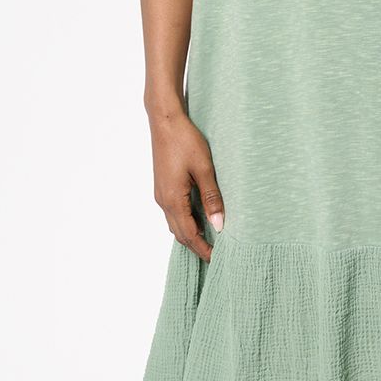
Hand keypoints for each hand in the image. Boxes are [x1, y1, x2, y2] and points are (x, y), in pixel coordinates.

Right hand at [149, 108, 224, 260]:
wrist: (165, 121)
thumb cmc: (185, 141)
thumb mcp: (204, 169)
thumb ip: (212, 198)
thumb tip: (219, 225)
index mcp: (173, 199)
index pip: (189, 234)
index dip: (203, 249)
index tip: (217, 259)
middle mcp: (163, 200)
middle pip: (180, 233)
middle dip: (196, 246)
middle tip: (216, 255)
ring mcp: (161, 194)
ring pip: (175, 224)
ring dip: (191, 235)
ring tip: (210, 241)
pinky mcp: (163, 187)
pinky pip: (173, 212)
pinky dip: (186, 222)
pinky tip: (199, 219)